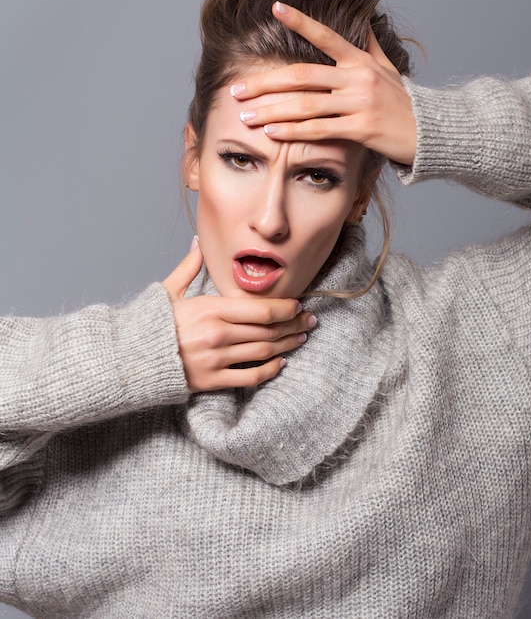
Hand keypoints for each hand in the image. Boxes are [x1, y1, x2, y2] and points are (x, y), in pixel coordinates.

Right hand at [162, 237, 315, 391]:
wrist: (129, 358)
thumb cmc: (151, 323)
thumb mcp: (168, 290)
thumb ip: (190, 266)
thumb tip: (198, 241)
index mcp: (211, 309)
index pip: (261, 308)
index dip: (285, 308)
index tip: (298, 306)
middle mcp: (218, 333)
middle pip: (268, 330)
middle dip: (294, 325)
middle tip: (310, 322)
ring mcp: (216, 359)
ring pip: (263, 352)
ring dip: (287, 345)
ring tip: (301, 338)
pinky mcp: (212, 380)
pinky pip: (249, 377)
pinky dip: (268, 371)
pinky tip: (280, 364)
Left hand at [230, 1, 416, 165]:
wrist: (429, 133)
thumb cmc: (404, 103)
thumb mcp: (388, 70)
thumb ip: (369, 48)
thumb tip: (361, 24)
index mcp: (360, 62)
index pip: (326, 36)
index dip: (301, 22)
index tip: (275, 9)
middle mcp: (357, 78)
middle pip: (302, 76)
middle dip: (265, 83)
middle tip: (237, 90)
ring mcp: (359, 103)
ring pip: (306, 105)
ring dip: (272, 110)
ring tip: (245, 116)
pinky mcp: (362, 129)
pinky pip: (319, 130)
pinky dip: (293, 131)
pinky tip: (271, 132)